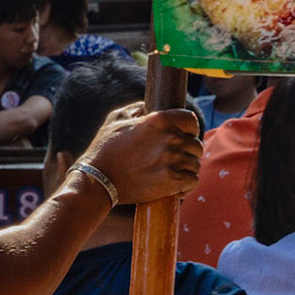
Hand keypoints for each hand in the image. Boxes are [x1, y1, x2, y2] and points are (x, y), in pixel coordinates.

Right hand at [83, 106, 201, 205]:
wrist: (99, 180)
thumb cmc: (105, 149)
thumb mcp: (116, 120)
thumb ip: (135, 110)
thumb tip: (146, 107)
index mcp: (160, 119)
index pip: (191, 120)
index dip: (189, 130)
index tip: (183, 137)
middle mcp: (170, 137)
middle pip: (196, 145)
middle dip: (188, 153)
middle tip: (174, 160)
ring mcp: (172, 159)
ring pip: (195, 164)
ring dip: (186, 170)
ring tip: (173, 173)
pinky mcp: (172, 180)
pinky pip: (193, 181)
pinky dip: (186, 186)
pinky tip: (176, 187)